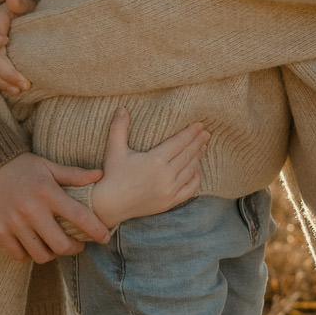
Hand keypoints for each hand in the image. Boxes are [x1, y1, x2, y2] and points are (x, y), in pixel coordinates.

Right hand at [0, 0, 34, 95]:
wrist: (20, 21)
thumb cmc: (22, 12)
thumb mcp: (25, 5)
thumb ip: (20, 3)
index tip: (8, 41)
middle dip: (6, 74)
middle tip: (25, 83)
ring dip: (4, 83)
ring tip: (20, 90)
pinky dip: (3, 85)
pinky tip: (15, 90)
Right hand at [0, 153, 107, 262]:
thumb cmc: (21, 166)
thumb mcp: (48, 166)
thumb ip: (74, 174)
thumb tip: (101, 175)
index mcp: (47, 192)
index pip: (80, 217)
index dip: (96, 231)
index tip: (105, 237)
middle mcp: (31, 210)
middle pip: (61, 245)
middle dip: (75, 248)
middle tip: (78, 244)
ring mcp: (13, 222)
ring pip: (41, 255)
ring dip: (53, 253)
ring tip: (56, 245)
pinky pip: (19, 255)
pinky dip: (30, 254)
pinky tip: (35, 245)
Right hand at [85, 110, 208, 231]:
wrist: (109, 205)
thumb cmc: (112, 175)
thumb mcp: (114, 150)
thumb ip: (119, 128)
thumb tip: (122, 108)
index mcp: (155, 160)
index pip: (179, 142)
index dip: (190, 132)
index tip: (199, 125)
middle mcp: (165, 175)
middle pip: (188, 154)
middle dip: (198, 142)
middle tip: (206, 132)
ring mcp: (169, 190)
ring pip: (190, 170)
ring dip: (198, 157)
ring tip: (202, 147)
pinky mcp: (169, 202)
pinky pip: (190, 189)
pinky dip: (196, 178)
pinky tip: (197, 169)